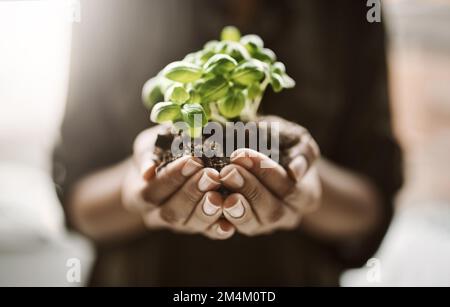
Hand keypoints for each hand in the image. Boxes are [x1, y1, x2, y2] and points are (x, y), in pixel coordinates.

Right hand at [122, 125, 234, 239]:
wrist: (160, 174)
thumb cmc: (155, 153)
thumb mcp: (147, 147)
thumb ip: (148, 155)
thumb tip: (148, 170)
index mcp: (141, 195)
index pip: (153, 191)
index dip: (172, 178)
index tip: (193, 160)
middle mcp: (157, 215)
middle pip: (171, 212)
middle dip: (192, 193)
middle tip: (211, 176)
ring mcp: (179, 225)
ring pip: (189, 225)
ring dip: (206, 210)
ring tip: (220, 194)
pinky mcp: (198, 228)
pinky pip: (208, 233)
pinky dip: (219, 229)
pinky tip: (229, 223)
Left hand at [219, 119, 320, 235]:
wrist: (274, 161)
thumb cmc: (287, 146)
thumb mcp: (299, 142)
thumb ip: (303, 152)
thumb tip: (295, 172)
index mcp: (306, 196)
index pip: (289, 189)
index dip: (266, 173)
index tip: (243, 154)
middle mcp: (288, 217)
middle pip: (271, 211)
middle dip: (248, 188)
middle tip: (228, 170)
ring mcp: (265, 226)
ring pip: (252, 226)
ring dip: (234, 206)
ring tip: (220, 187)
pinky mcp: (244, 227)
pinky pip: (231, 229)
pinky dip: (218, 216)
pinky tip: (208, 199)